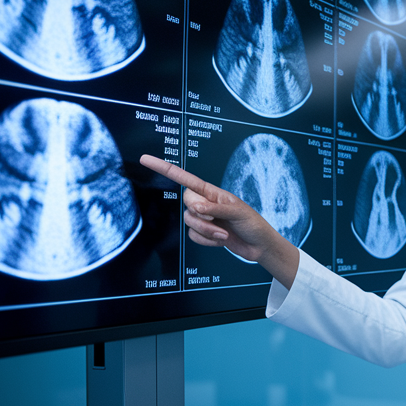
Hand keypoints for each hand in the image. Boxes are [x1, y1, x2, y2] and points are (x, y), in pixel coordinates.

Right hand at [139, 155, 299, 287]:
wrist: (259, 246)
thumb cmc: (253, 223)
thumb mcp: (238, 212)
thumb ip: (216, 208)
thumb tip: (195, 207)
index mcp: (212, 192)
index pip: (185, 178)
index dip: (165, 168)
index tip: (146, 159)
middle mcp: (205, 203)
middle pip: (186, 202)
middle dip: (202, 215)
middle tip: (220, 221)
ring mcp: (204, 219)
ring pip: (189, 221)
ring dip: (207, 230)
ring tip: (224, 233)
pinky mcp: (203, 233)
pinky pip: (193, 236)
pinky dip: (207, 241)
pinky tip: (221, 240)